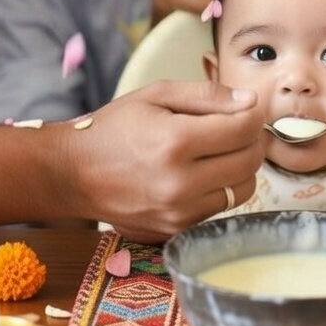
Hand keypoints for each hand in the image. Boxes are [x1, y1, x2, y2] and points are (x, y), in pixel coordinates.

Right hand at [67, 81, 264, 240]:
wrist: (72, 174)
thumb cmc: (114, 128)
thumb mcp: (156, 94)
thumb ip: (207, 95)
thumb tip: (251, 102)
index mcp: (176, 142)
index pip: (244, 130)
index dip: (253, 114)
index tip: (247, 108)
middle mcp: (180, 183)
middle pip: (250, 162)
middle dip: (252, 139)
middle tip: (236, 127)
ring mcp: (178, 213)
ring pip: (242, 189)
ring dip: (240, 167)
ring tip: (218, 150)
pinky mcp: (175, 231)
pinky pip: (220, 208)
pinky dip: (220, 188)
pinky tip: (199, 173)